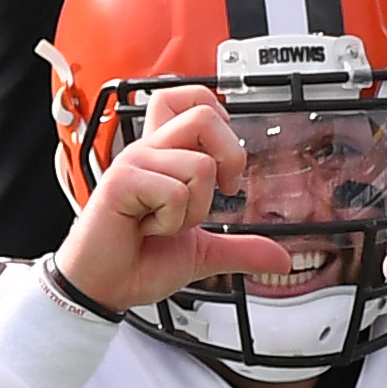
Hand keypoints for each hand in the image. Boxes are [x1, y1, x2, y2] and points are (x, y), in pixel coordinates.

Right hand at [52, 86, 296, 315]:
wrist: (105, 288)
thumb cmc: (139, 260)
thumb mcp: (203, 252)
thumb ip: (241, 249)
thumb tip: (280, 257)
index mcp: (166, 155)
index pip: (193, 99)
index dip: (222, 119)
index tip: (225, 168)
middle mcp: (150, 151)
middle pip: (204, 115)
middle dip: (230, 158)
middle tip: (220, 193)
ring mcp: (134, 164)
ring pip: (199, 164)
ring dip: (194, 209)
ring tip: (166, 224)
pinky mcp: (121, 183)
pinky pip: (173, 191)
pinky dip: (171, 222)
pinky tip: (147, 230)